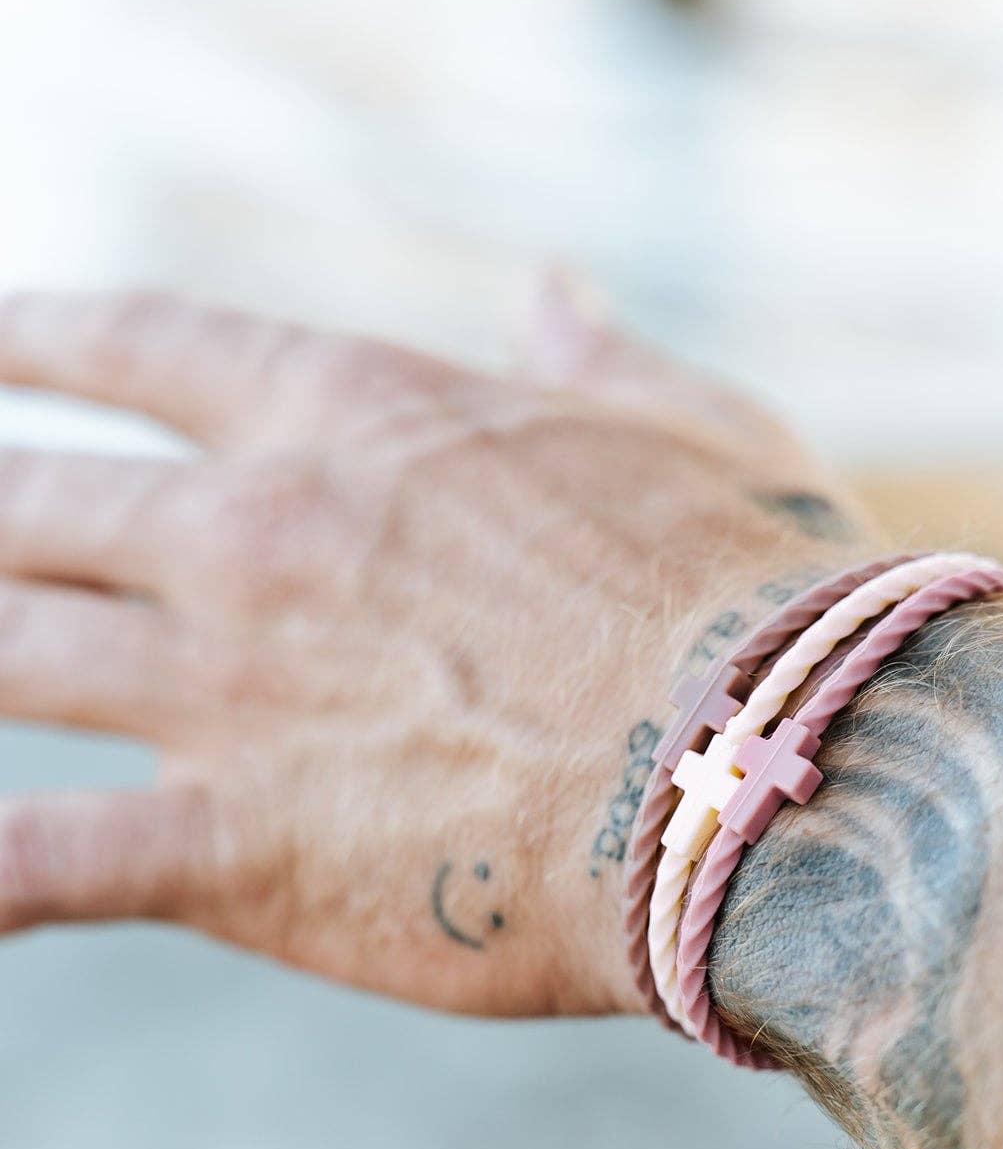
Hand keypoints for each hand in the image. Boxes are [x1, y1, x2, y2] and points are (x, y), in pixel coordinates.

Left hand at [0, 282, 875, 1018]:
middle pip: (20, 503)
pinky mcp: (237, 851)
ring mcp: (225, 692)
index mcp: (353, 414)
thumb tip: (554, 287)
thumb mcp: (694, 431)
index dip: (22, 336)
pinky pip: (34, 861)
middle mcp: (252, 533)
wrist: (779, 772)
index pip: (130, 343)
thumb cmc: (761, 598)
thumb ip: (597, 359)